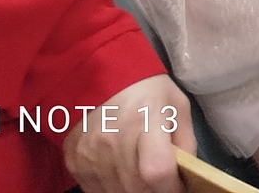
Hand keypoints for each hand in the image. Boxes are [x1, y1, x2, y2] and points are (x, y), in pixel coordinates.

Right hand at [62, 73, 192, 192]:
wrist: (98, 76)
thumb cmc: (146, 90)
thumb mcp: (177, 105)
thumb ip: (185, 142)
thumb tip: (185, 176)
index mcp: (144, 121)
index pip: (156, 170)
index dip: (171, 187)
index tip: (178, 186)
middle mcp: (113, 141)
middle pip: (137, 189)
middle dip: (155, 191)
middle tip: (162, 182)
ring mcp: (89, 155)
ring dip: (134, 191)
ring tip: (143, 176)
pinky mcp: (73, 163)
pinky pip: (96, 191)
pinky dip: (113, 188)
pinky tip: (122, 173)